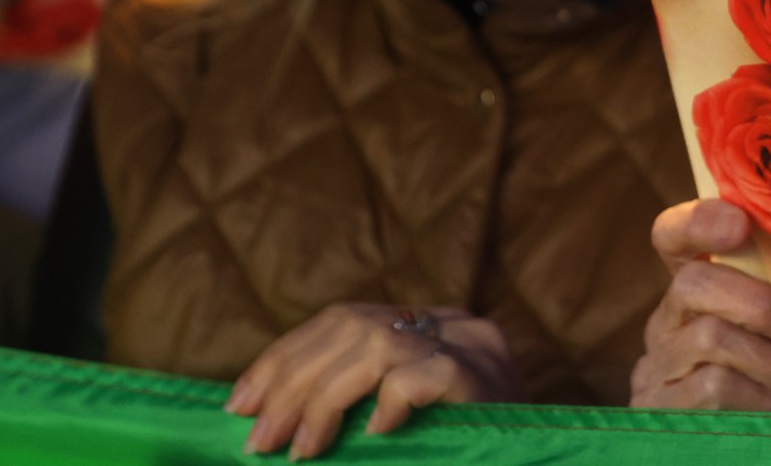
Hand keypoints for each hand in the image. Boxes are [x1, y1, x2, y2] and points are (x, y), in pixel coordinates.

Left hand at [224, 304, 524, 457]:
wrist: (531, 461)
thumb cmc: (458, 453)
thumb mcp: (398, 427)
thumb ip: (354, 407)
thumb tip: (264, 415)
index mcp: (432, 329)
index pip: (346, 318)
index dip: (285, 356)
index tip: (239, 403)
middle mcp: (457, 326)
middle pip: (354, 324)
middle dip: (291, 381)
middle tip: (258, 440)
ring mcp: (476, 348)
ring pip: (379, 344)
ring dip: (322, 398)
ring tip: (300, 450)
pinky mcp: (486, 379)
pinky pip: (422, 375)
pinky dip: (388, 403)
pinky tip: (374, 436)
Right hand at [632, 197, 770, 411]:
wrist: (740, 453)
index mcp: (695, 293)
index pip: (673, 234)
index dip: (700, 220)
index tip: (742, 223)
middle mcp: (665, 323)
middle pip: (694, 282)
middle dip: (761, 304)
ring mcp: (655, 369)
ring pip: (710, 338)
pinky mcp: (657, 411)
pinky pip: (711, 387)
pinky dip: (758, 398)